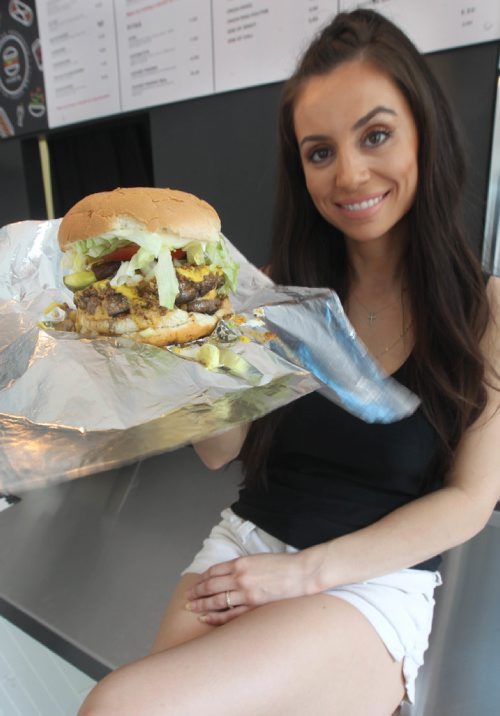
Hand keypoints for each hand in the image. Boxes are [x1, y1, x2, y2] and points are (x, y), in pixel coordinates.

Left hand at [184, 551, 318, 625]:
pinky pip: (230, 614)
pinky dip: (216, 617)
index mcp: (240, 562)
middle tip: (187, 599)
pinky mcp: (253, 605)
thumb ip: (241, 566)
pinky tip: (206, 619)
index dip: (202, 579)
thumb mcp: (257, 559)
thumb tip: (227, 574)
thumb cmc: (281, 565)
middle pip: (210, 586)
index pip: (213, 571)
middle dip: (196, 593)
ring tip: (191, 609)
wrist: (300, 573)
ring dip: (201, 605)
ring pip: (216, 600)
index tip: (195, 585)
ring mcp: (246, 592)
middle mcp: (240, 576)